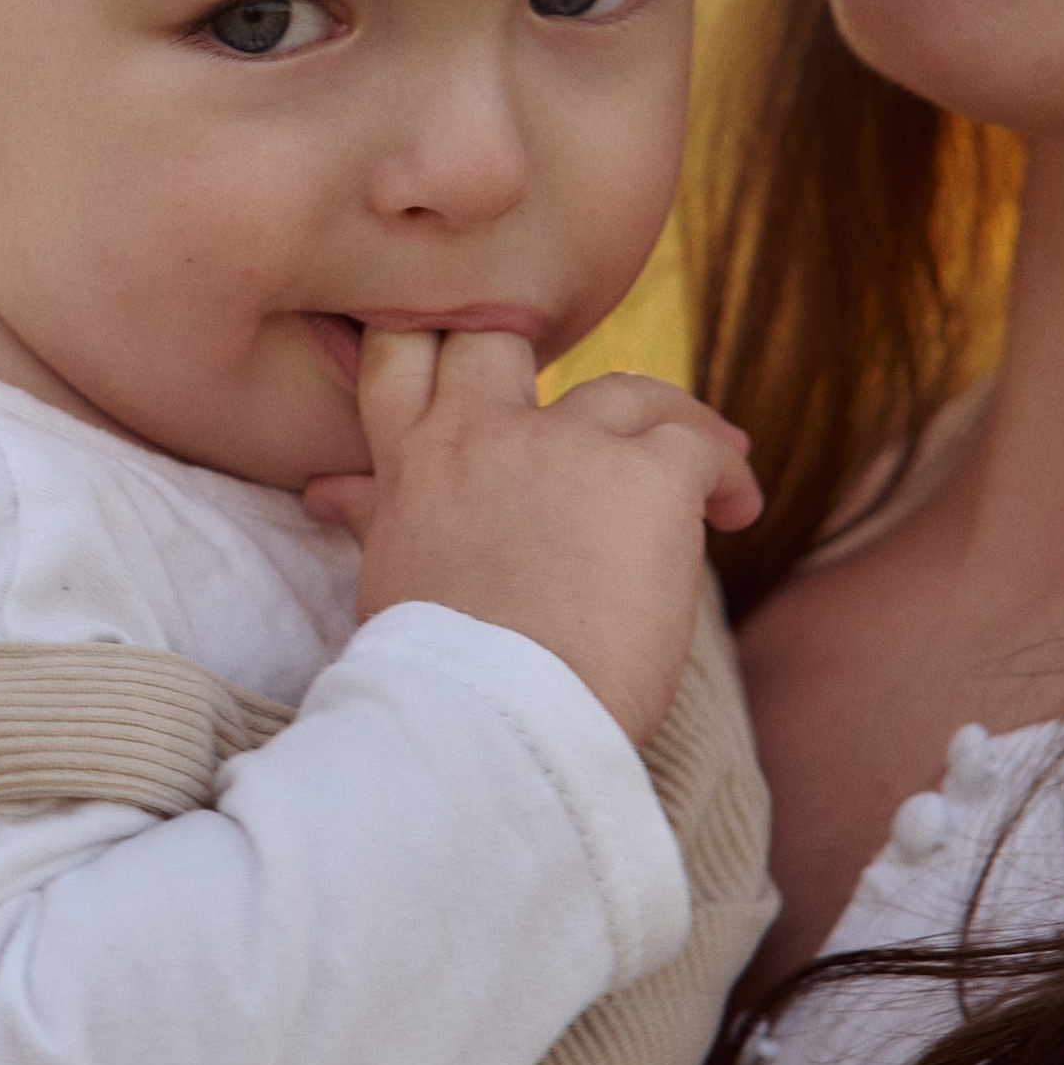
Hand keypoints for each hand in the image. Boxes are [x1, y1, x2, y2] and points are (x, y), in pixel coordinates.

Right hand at [304, 330, 759, 748]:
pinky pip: (701, 445)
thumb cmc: (440, 672)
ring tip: (707, 462)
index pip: (405, 352)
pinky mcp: (648, 479)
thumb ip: (376, 515)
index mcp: (414, 464)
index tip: (465, 362)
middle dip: (544, 358)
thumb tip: (326, 492)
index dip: (437, 339)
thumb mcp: (390, 574)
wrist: (497, 725)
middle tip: (583, 411)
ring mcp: (567, 448)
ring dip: (665, 422)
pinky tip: (737, 511)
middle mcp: (483, 435)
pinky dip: (727, 473)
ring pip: (626, 391)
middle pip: (503, 340)